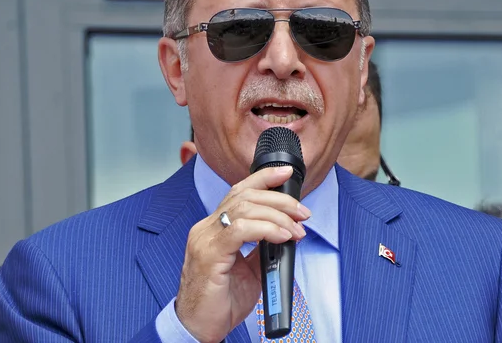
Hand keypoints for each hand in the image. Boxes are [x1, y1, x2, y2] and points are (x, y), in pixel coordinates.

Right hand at [175, 166, 310, 342]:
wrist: (198, 328)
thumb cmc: (220, 301)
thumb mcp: (247, 270)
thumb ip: (261, 249)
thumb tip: (286, 233)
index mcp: (213, 228)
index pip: (237, 191)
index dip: (262, 177)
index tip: (285, 173)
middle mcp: (206, 228)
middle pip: (244, 196)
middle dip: (279, 199)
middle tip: (302, 212)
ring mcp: (205, 239)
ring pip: (244, 208)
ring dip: (278, 215)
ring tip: (296, 228)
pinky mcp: (209, 254)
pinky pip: (240, 230)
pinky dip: (266, 229)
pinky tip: (282, 236)